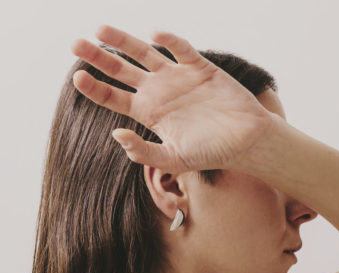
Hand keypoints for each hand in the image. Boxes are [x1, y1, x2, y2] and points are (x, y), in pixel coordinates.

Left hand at [70, 25, 275, 173]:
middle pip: (122, 70)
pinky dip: (169, 41)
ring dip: (123, 41)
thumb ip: (145, 152)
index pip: (114, 97)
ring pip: (144, 53)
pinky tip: (156, 36)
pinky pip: (181, 49)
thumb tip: (116, 135)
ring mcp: (178, 77)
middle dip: (98, 57)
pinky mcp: (200, 67)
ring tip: (101, 29)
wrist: (247, 142)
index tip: (79, 78)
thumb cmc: (212, 153)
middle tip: (76, 44)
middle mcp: (159, 92)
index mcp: (150, 113)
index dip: (95, 88)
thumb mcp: (175, 159)